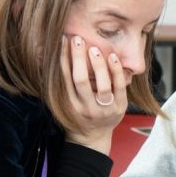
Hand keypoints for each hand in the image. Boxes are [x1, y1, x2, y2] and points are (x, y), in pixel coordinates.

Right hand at [59, 35, 128, 154]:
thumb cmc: (78, 113)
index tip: (63, 40)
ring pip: (101, 85)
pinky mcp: (119, 107)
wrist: (93, 137)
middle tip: (78, 39)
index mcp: (69, 104)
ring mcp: (103, 109)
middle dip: (78, 58)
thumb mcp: (66, 101)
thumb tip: (56, 52)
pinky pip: (118, 87)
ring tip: (94, 48)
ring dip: (98, 64)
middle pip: (80, 80)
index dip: (63, 58)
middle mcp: (85, 107)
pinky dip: (116, 71)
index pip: (64, 77)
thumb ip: (63, 82)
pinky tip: (112, 57)